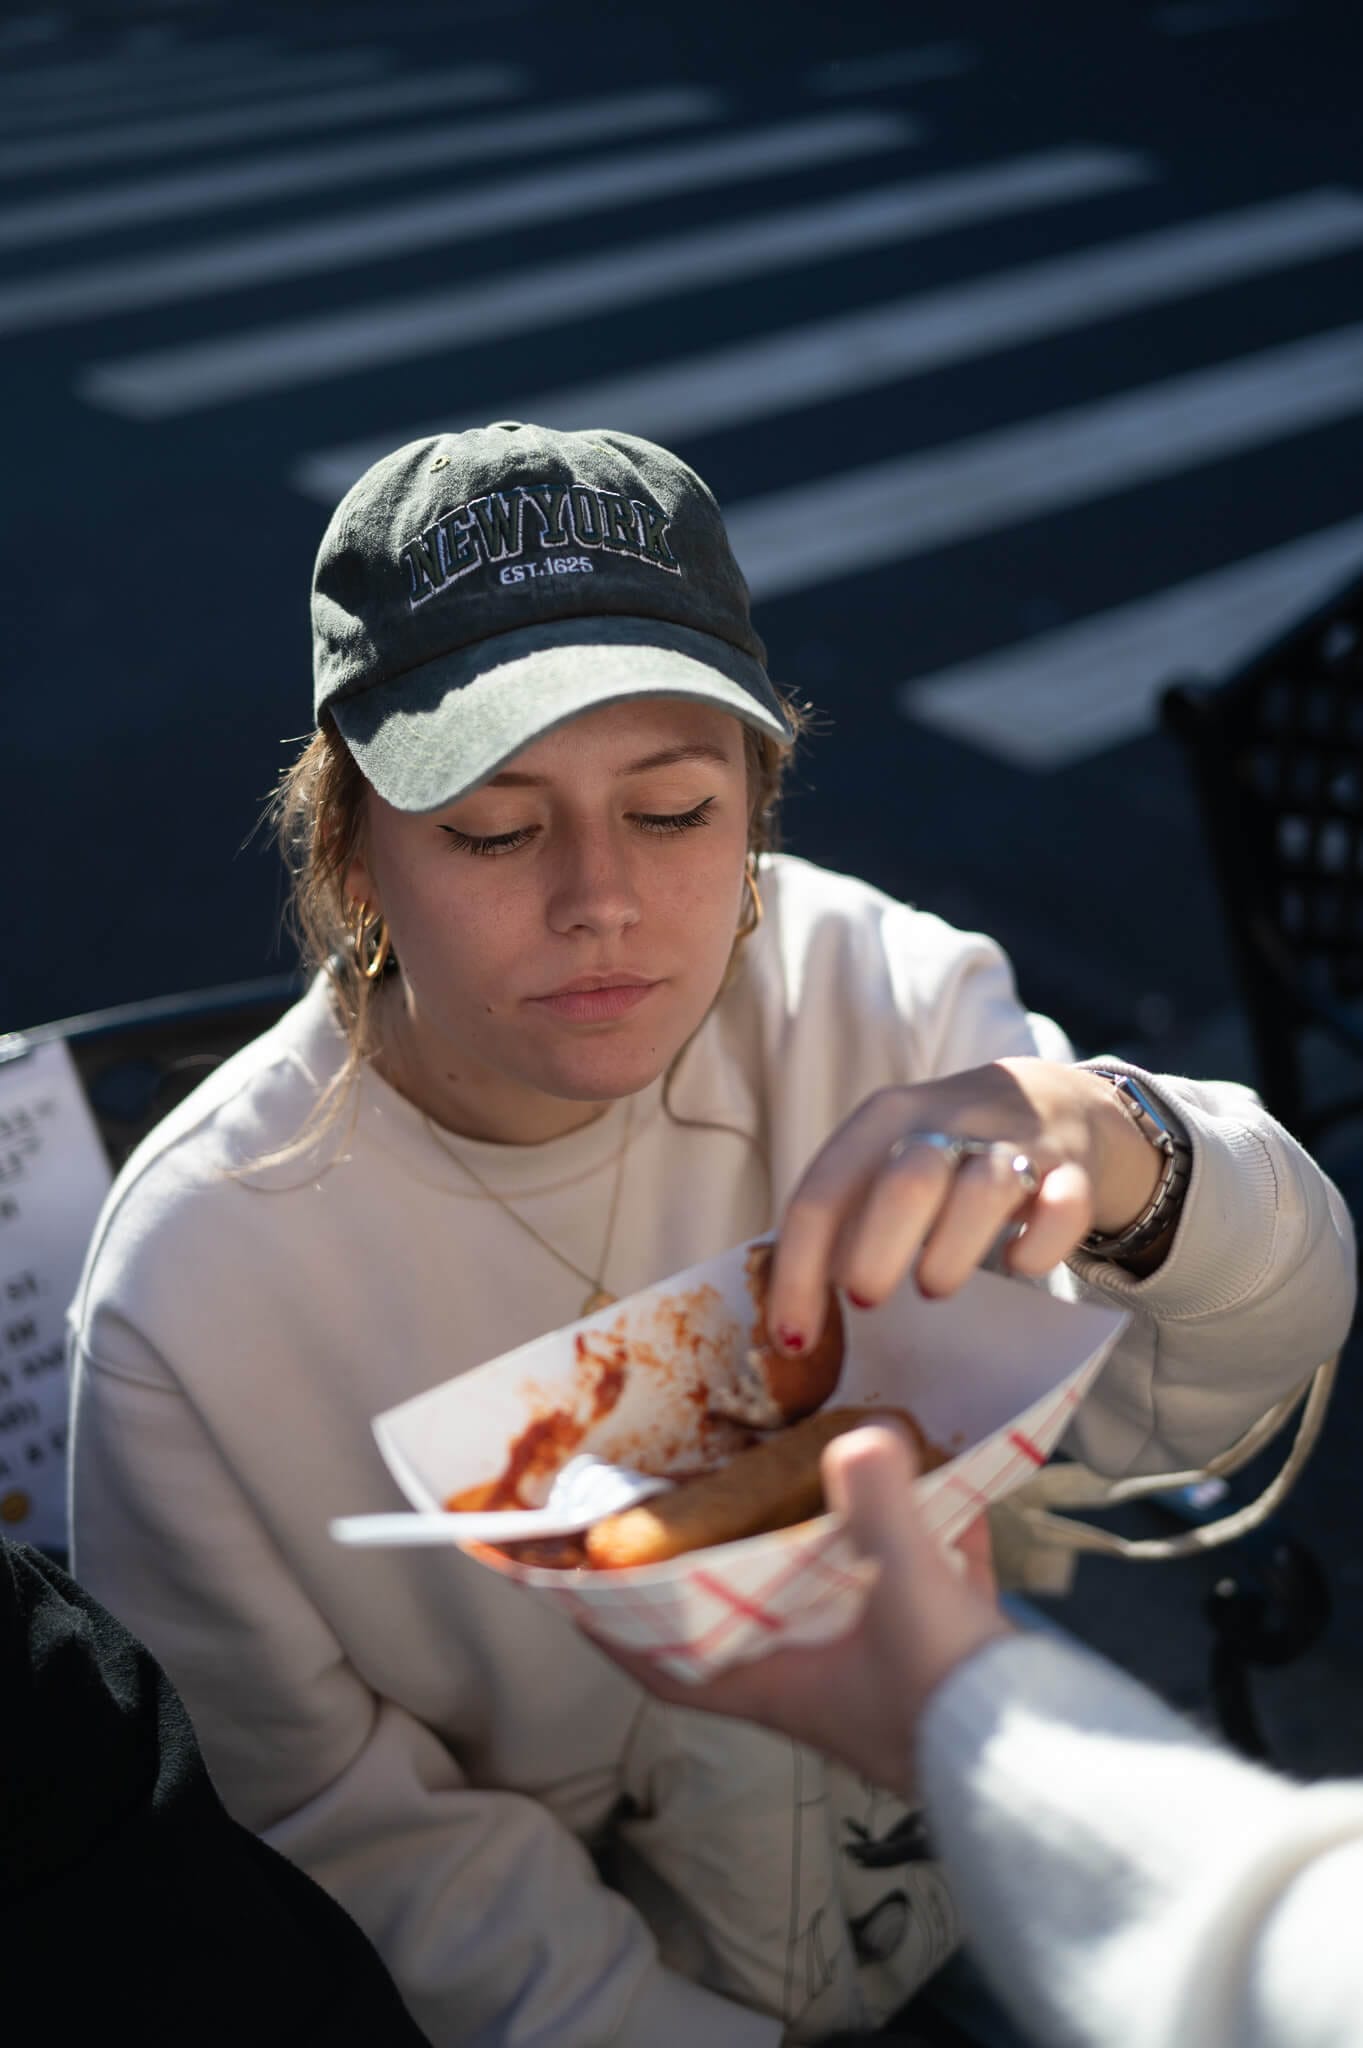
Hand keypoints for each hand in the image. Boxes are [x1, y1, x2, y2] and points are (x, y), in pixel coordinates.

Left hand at [586, 1424, 1012, 1797]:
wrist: (1052, 1765)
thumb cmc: (955, 1703)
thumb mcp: (908, 1590)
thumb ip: (879, 1505)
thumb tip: (861, 1435)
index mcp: (781, 1686)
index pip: (668, 1665)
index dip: (615, 1630)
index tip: (574, 1588)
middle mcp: (818, 1686)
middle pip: (742, 1623)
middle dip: (718, 1566)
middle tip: (694, 1501)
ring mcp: (881, 1677)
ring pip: (826, 1606)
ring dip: (814, 1551)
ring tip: (803, 1482)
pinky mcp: (940, 1663)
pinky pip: (911, 1593)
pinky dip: (918, 1542)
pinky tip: (939, 1487)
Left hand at [765, 1057, 1162, 1353]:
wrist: (1051, 1099)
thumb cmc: (945, 1153)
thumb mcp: (884, 1161)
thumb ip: (844, 1219)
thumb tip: (793, 1318)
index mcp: (883, 1119)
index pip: (822, 1193)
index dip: (798, 1272)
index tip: (794, 1340)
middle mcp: (946, 1119)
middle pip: (906, 1181)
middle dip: (877, 1253)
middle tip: (867, 1301)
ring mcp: (1014, 1141)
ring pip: (984, 1188)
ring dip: (952, 1252)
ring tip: (934, 1287)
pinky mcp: (1072, 1168)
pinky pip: (1064, 1205)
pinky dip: (1039, 1246)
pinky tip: (1018, 1264)